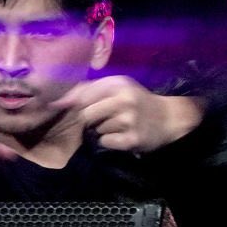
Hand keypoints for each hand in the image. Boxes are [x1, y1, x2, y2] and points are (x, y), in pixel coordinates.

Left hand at [52, 77, 204, 153]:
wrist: (167, 118)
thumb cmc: (136, 101)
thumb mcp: (118, 88)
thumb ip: (90, 89)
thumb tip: (58, 100)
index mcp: (118, 83)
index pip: (82, 95)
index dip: (74, 104)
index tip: (69, 109)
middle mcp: (124, 99)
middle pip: (86, 114)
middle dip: (89, 119)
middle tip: (101, 119)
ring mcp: (129, 120)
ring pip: (96, 129)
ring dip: (101, 130)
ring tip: (117, 126)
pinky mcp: (131, 138)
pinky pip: (105, 142)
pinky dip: (110, 141)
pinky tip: (121, 136)